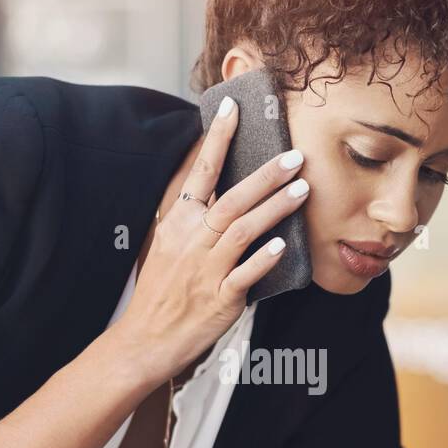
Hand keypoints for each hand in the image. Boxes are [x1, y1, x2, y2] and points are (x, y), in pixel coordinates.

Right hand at [113, 96, 309, 384]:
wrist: (146, 339)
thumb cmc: (161, 291)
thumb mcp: (167, 244)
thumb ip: (190, 214)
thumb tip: (212, 180)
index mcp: (177, 222)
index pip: (200, 171)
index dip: (216, 138)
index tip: (233, 107)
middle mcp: (192, 240)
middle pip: (232, 198)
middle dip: (265, 175)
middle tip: (295, 156)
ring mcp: (206, 269)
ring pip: (243, 229)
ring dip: (274, 207)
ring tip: (302, 189)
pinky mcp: (220, 298)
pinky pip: (245, 274)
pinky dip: (263, 258)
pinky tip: (282, 245)